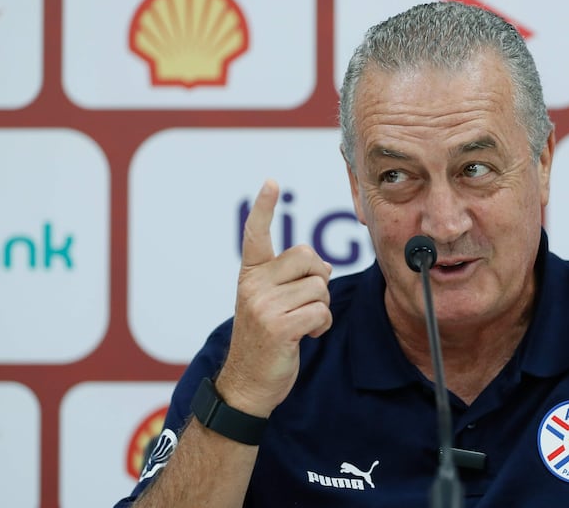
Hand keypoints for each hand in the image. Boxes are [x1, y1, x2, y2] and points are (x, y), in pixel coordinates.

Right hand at [216, 179, 332, 416]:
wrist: (246, 385)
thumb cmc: (264, 342)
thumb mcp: (265, 304)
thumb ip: (285, 280)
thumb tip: (322, 267)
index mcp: (250, 276)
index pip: (255, 234)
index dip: (264, 207)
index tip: (271, 182)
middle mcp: (253, 286)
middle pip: (309, 258)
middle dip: (318, 279)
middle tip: (305, 301)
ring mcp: (264, 306)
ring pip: (320, 287)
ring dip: (320, 307)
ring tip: (302, 323)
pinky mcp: (279, 327)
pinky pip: (321, 311)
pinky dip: (321, 325)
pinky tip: (306, 336)